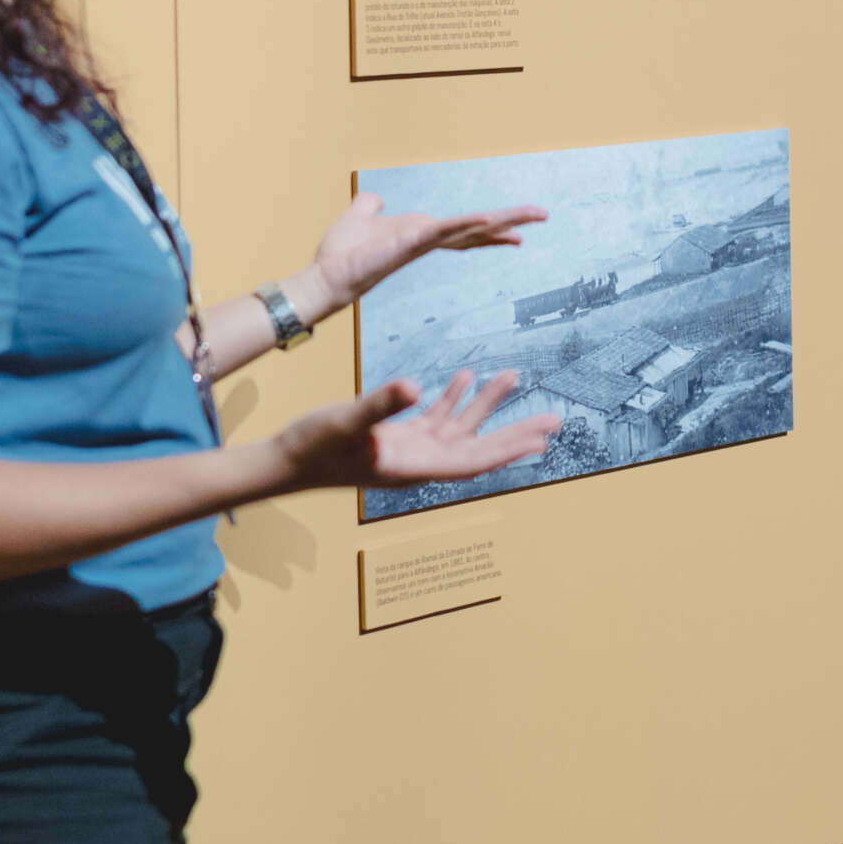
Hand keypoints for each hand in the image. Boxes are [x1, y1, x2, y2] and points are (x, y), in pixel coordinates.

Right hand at [277, 371, 559, 491]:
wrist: (286, 461)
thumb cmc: (314, 448)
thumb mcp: (348, 420)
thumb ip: (382, 404)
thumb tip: (414, 385)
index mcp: (416, 466)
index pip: (474, 461)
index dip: (508, 450)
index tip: (542, 440)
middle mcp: (421, 462)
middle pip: (480, 448)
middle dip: (517, 432)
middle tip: (556, 419)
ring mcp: (411, 450)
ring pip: (461, 427)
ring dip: (487, 404)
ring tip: (514, 376)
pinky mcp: (398, 437)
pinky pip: (436, 418)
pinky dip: (453, 399)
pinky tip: (466, 377)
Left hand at [305, 195, 545, 320]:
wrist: (326, 276)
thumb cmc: (341, 254)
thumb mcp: (359, 217)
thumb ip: (370, 206)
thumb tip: (375, 198)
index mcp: (422, 233)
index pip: (465, 230)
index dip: (493, 230)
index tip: (520, 231)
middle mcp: (428, 240)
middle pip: (478, 229)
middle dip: (512, 223)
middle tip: (543, 215)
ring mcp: (423, 242)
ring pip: (470, 229)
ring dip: (502, 222)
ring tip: (531, 216)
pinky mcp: (411, 242)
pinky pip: (444, 230)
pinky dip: (465, 223)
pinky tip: (487, 217)